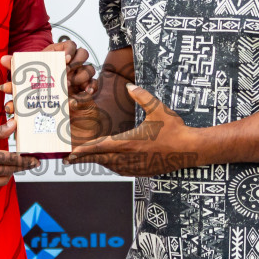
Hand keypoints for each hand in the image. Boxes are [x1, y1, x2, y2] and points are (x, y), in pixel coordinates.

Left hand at [0, 36, 96, 117]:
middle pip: (83, 54)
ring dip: (81, 76)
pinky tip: (85, 93)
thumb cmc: (38, 92)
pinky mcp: (87, 89)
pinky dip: (91, 88)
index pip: (70, 45)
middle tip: (66, 76)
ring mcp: (81, 76)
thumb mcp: (27, 82)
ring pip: (90, 68)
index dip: (69, 49)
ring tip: (70, 86)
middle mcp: (71, 65)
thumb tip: (2, 59)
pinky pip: (94, 85)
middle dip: (76, 64)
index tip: (64, 58)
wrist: (49, 113)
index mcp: (57, 58)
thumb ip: (16, 71)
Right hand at [0, 120, 37, 185]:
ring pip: (1, 180)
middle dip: (22, 167)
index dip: (23, 160)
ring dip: (11, 173)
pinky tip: (4, 169)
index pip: (7, 160)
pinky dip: (0, 177)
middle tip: (32, 162)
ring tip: (18, 164)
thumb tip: (14, 126)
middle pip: (7, 171)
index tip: (34, 159)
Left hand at [66, 84, 201, 175]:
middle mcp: (129, 157)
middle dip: (84, 158)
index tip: (71, 152)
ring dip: (98, 162)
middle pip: (101, 159)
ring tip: (86, 159)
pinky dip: (111, 167)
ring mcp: (136, 166)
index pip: (101, 146)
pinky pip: (121, 170)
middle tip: (68, 160)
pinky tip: (109, 163)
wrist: (189, 149)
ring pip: (110, 166)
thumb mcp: (158, 109)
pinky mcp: (142, 171)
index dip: (84, 150)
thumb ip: (142, 97)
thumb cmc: (174, 129)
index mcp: (129, 142)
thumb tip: (129, 87)